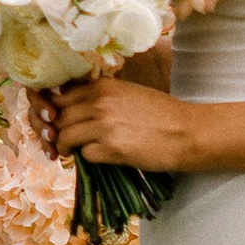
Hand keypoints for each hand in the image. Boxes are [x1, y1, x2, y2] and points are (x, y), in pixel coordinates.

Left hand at [42, 73, 194, 171]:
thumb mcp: (128, 94)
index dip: (57, 109)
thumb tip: (74, 107)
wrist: (187, 133)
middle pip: (59, 116)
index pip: (62, 95)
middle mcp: (99, 102)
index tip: (59, 119)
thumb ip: (101, 96)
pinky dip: (88, 158)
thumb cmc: (162, 113)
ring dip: (67, 146)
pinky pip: (84, 154)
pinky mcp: (111, 149)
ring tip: (73, 151)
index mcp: (103, 86)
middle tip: (63, 139)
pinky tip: (100, 156)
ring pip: (65, 135)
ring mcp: (104, 126)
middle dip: (57, 129)